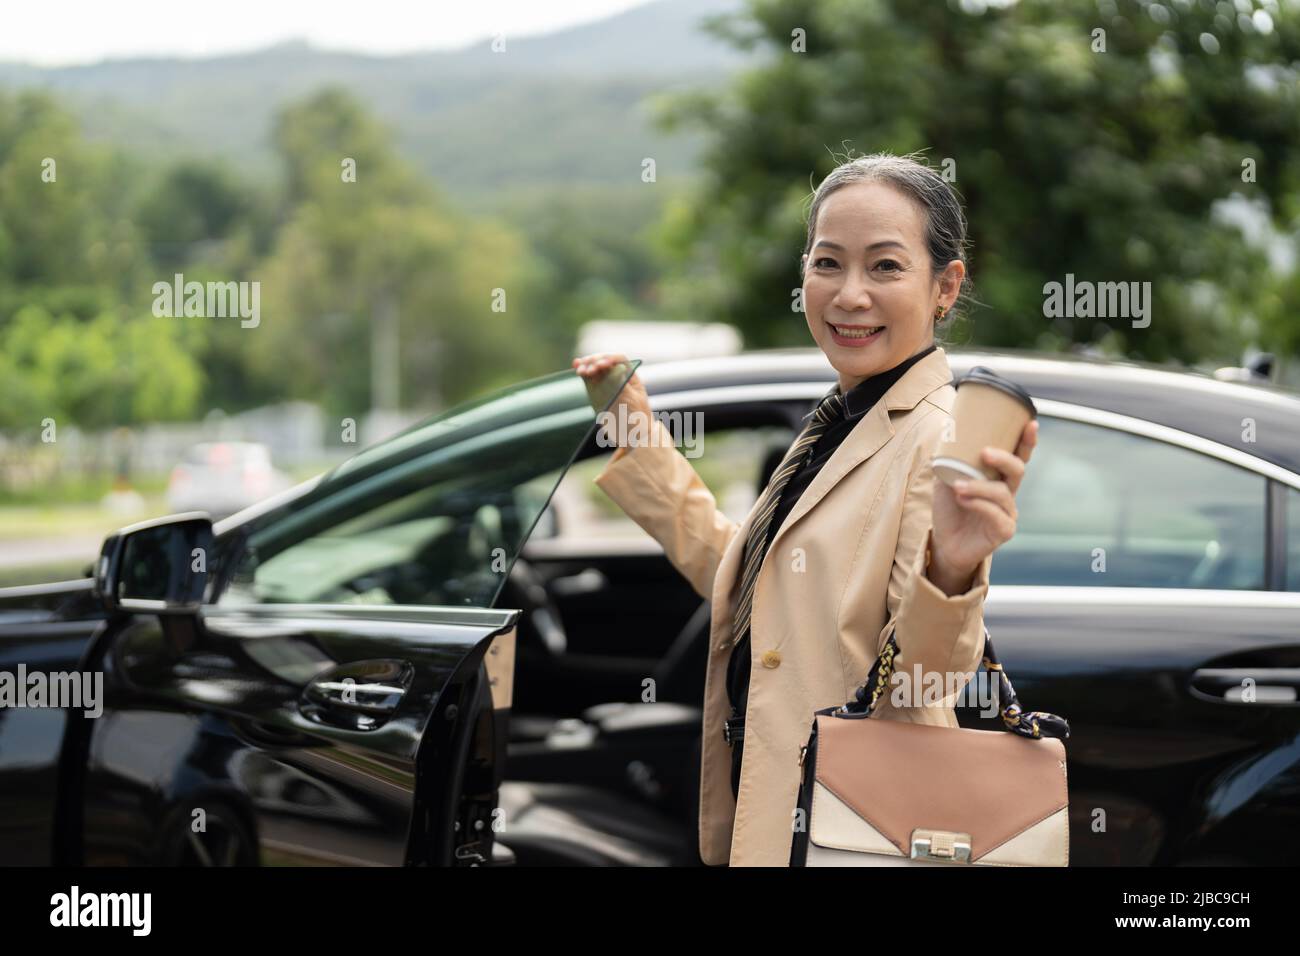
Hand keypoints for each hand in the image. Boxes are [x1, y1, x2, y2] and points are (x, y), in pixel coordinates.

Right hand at [572, 352, 652, 451]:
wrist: (632, 436)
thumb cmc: (637, 419)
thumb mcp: (631, 402)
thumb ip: (621, 385)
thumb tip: (612, 370)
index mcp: (631, 377)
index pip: (620, 360)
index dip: (609, 359)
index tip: (601, 365)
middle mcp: (618, 377)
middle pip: (605, 362)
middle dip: (595, 362)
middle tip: (588, 369)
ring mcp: (607, 383)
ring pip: (596, 368)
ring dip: (587, 365)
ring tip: (579, 369)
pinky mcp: (598, 391)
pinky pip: (589, 378)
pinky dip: (583, 371)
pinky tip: (576, 366)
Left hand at [928, 419, 1038, 592]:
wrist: (945, 543)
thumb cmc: (949, 509)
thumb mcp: (945, 480)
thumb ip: (949, 461)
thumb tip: (946, 436)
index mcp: (999, 478)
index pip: (1018, 456)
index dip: (1026, 441)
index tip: (1031, 423)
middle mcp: (1008, 493)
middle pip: (1018, 470)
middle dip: (1005, 458)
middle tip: (985, 453)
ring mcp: (1008, 512)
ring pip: (1001, 493)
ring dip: (979, 486)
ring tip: (958, 486)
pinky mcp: (1004, 531)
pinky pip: (996, 514)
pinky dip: (978, 504)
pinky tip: (963, 500)